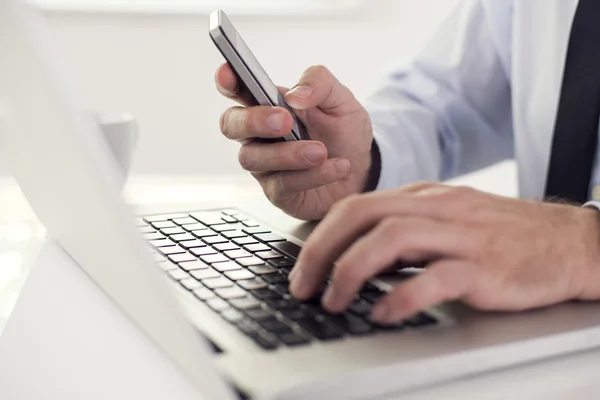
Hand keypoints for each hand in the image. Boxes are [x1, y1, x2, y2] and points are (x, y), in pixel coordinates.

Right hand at [215, 63, 372, 220]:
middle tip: (284, 121)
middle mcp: (259, 134)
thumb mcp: (340, 100)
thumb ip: (320, 83)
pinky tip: (336, 166)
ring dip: (289, 153)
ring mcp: (264, 164)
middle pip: (231, 125)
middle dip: (254, 121)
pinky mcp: (277, 191)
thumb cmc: (343, 133)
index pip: (237, 89)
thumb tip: (296, 94)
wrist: (362, 171)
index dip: (227, 81)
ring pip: (254, 158)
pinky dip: (312, 175)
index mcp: (268, 104)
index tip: (228, 75)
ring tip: (321, 151)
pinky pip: (283, 184)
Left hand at [289, 183, 599, 323]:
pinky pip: (436, 277)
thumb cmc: (503, 235)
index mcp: (423, 197)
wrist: (568, 242)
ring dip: (352, 271)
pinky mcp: (485, 267)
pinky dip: (402, 297)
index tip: (303, 269)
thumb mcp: (448, 220)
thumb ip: (405, 232)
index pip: (357, 205)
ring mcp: (462, 235)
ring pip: (392, 238)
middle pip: (363, 214)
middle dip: (323, 250)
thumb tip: (356, 257)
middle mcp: (437, 209)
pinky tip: (383, 314)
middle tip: (304, 287)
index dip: (321, 236)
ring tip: (334, 302)